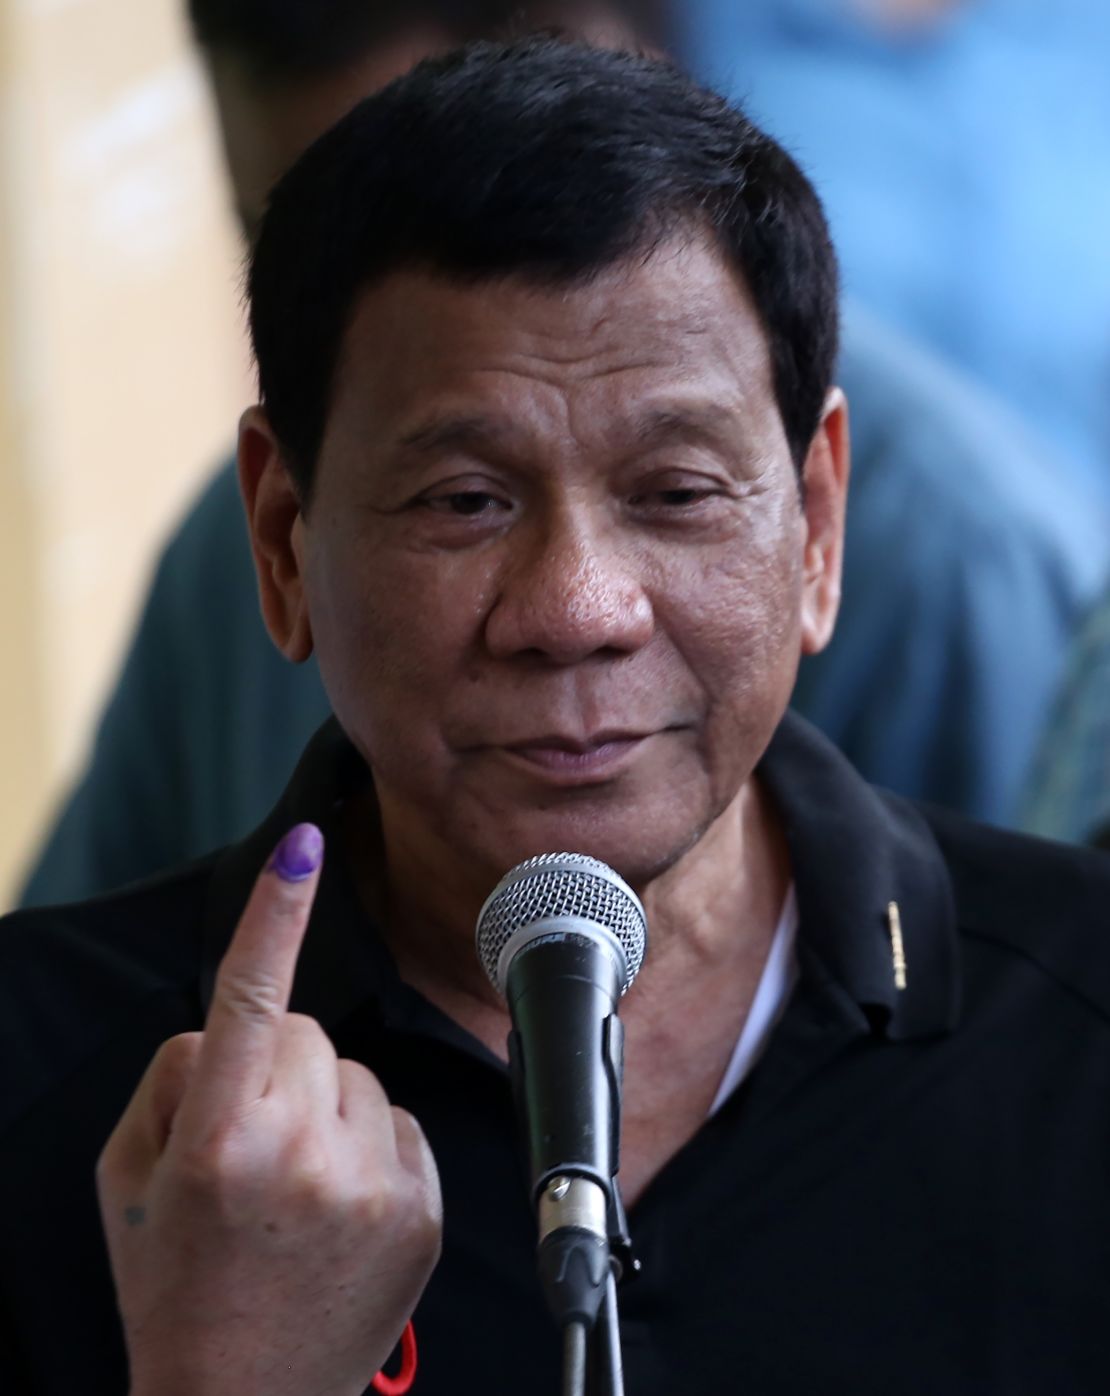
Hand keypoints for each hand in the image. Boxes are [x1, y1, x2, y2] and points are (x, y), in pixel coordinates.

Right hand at [97, 824, 441, 1395]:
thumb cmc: (177, 1286)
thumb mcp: (130, 1178)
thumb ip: (175, 1076)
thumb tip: (234, 1018)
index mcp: (219, 1139)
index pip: (252, 998)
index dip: (276, 913)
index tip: (301, 847)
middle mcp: (301, 1153)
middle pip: (310, 1032)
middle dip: (279, 1064)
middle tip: (252, 1142)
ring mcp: (371, 1183)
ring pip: (359, 1074)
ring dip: (327, 1106)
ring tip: (296, 1188)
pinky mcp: (422, 1208)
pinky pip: (398, 1121)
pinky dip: (370, 1145)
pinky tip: (339, 1208)